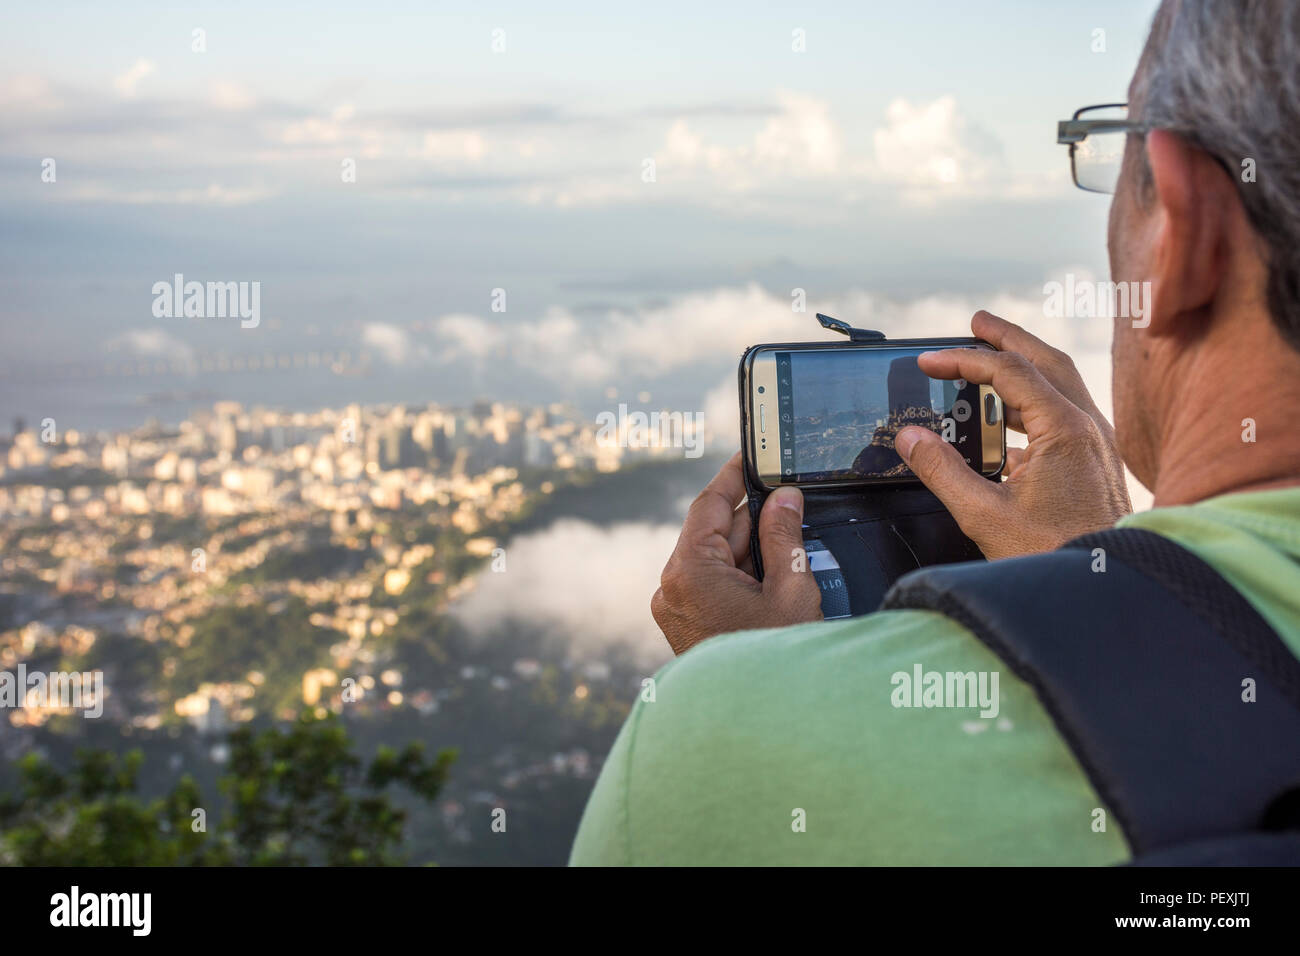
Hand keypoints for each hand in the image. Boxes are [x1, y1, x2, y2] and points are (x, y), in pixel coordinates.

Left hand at [651, 453, 822, 654]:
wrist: (762, 726)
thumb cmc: (777, 661)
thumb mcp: (790, 590)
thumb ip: (785, 537)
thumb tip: (784, 499)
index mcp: (688, 572)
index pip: (709, 505)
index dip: (733, 477)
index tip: (751, 455)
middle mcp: (670, 588)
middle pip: (713, 532)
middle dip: (754, 518)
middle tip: (792, 503)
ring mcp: (674, 609)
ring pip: (714, 558)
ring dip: (751, 549)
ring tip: (792, 547)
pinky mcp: (685, 626)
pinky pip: (712, 583)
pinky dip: (741, 574)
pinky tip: (775, 576)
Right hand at [895, 311, 1131, 560]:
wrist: (1106, 588)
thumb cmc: (1055, 555)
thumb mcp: (984, 515)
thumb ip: (941, 471)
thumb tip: (910, 437)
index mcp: (1064, 430)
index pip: (1008, 372)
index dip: (964, 360)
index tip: (930, 361)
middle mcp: (1088, 428)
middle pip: (1046, 361)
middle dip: (1008, 338)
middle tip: (976, 322)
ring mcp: (1097, 445)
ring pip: (1060, 384)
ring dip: (1024, 366)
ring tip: (991, 361)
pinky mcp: (1095, 464)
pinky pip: (1065, 414)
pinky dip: (1034, 401)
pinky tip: (1009, 424)